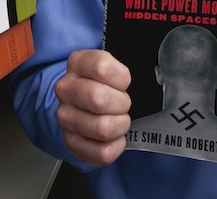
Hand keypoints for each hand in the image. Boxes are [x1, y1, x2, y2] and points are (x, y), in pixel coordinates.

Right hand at [54, 49, 131, 164]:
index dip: (122, 78)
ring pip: (102, 128)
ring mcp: (65, 117)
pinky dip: (116, 146)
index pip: (102, 67)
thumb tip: (150, 79)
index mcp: (76, 63)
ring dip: (120, 126)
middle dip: (121, 104)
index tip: (123, 83)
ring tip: (118, 120)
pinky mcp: (71, 142)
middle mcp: (65, 89)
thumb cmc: (105, 86)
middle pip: (98, 98)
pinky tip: (113, 137)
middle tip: (122, 104)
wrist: (85, 107)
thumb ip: (125, 69)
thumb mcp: (112, 68)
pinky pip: (103, 152)